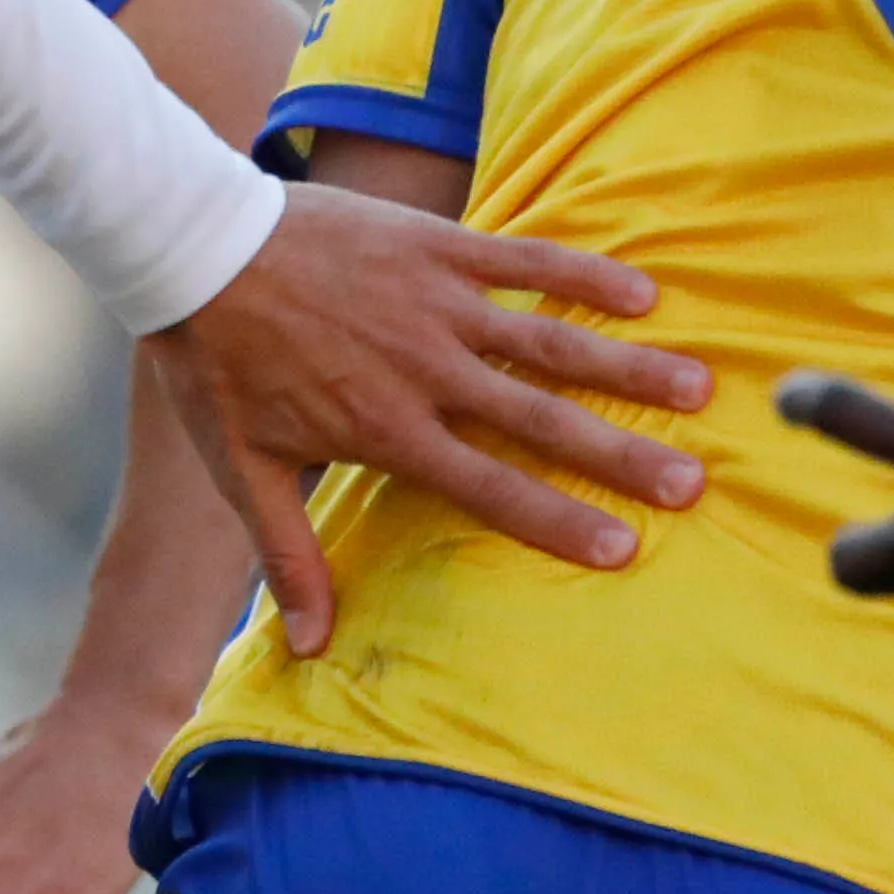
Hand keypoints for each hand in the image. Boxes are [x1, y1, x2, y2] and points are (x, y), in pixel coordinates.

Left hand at [144, 185, 707, 653]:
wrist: (198, 247)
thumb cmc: (218, 363)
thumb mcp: (244, 468)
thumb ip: (287, 556)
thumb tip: (309, 648)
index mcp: (390, 429)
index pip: (490, 486)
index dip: (558, 519)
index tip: (623, 548)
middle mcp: (428, 370)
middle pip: (540, 420)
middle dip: (620, 454)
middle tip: (691, 482)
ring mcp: (439, 303)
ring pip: (551, 340)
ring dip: (626, 366)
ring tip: (696, 388)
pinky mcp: (438, 246)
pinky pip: (526, 259)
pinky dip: (585, 273)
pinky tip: (645, 290)